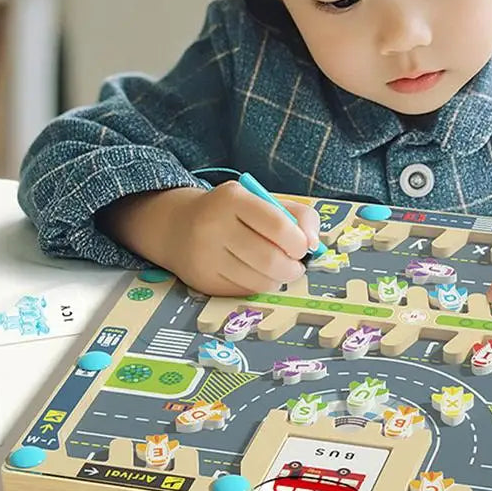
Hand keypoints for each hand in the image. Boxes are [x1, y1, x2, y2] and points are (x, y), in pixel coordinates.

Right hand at [135, 181, 319, 296]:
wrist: (177, 226)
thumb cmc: (232, 213)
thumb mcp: (262, 201)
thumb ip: (298, 216)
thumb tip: (314, 244)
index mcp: (232, 199)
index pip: (277, 225)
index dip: (299, 242)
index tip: (303, 247)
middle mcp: (213, 226)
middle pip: (269, 259)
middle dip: (293, 268)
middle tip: (296, 266)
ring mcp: (205, 256)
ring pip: (258, 280)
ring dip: (279, 280)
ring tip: (279, 270)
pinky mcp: (202, 280)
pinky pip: (244, 291)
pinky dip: (259, 286)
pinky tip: (257, 275)